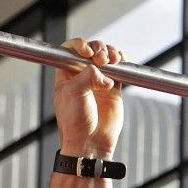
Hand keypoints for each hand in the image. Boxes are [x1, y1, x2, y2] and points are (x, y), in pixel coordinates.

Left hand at [53, 37, 124, 158]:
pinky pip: (118, 68)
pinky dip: (121, 61)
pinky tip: (120, 61)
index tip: (86, 52)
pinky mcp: (113, 88)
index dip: (79, 45)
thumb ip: (87, 75)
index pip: (70, 50)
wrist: (90, 142)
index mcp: (66, 75)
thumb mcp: (74, 93)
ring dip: (110, 53)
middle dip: (98, 48)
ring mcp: (98, 80)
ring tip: (112, 61)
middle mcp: (81, 75)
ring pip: (106, 56)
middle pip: (91, 49)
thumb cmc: (75, 122)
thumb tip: (102, 71)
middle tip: (100, 59)